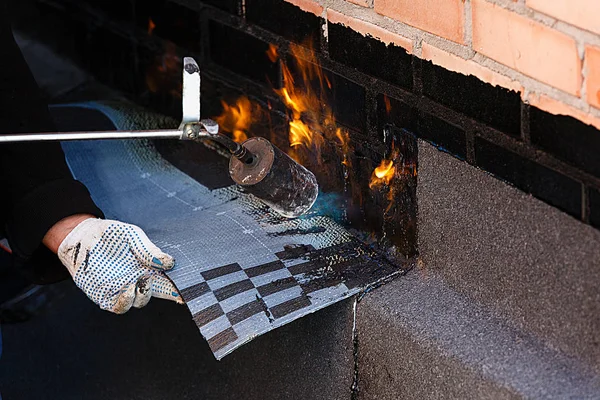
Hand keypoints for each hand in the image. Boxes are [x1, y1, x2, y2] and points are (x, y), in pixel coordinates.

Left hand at [55, 218, 182, 313]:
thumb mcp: (133, 236)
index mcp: (149, 266)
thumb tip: (170, 263)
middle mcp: (139, 280)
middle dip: (169, 293)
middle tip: (165, 281)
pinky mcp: (105, 296)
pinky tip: (127, 290)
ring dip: (144, 295)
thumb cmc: (111, 234)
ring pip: (140, 302)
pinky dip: (126, 302)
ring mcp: (123, 289)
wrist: (83, 237)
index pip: (169, 279)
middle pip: (160, 293)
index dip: (180, 287)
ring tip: (140, 281)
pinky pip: (119, 307)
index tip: (188, 291)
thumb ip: (149, 250)